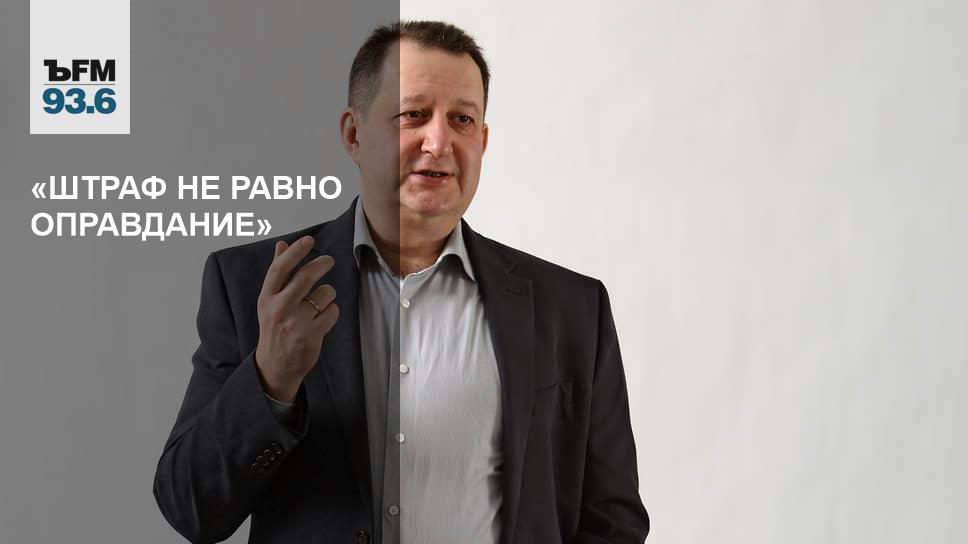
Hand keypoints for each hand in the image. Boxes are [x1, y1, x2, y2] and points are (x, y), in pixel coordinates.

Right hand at [254, 235, 338, 400]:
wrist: (275, 364)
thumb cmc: (275, 327)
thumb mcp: (269, 300)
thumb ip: (278, 273)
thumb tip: (282, 244)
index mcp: (267, 298)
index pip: (280, 269)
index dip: (295, 252)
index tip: (308, 240)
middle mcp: (280, 308)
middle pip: (306, 277)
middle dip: (322, 264)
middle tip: (329, 260)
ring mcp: (296, 322)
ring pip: (325, 293)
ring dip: (328, 294)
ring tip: (319, 304)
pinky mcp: (312, 334)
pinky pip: (332, 311)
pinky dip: (332, 311)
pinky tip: (322, 318)